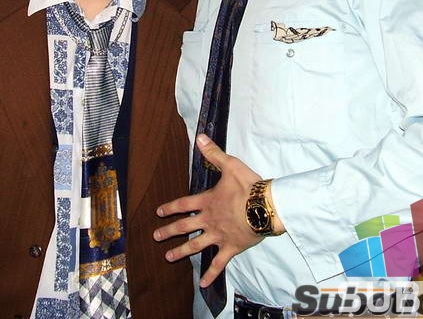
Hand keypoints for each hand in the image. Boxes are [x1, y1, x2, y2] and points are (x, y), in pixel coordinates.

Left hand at [154, 134, 262, 287]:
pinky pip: (219, 263)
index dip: (170, 208)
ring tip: (168, 257)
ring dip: (181, 251)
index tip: (158, 213)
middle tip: (155, 237)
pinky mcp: (231, 247)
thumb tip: (199, 137)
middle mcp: (209, 220)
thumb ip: (213, 153)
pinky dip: (211, 274)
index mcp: (207, 201)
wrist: (266, 207)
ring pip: (196, 245)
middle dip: (168, 231)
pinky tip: (202, 284)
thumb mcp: (230, 165)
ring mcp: (219, 235)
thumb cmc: (249, 186)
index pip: (183, 205)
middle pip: (184, 227)